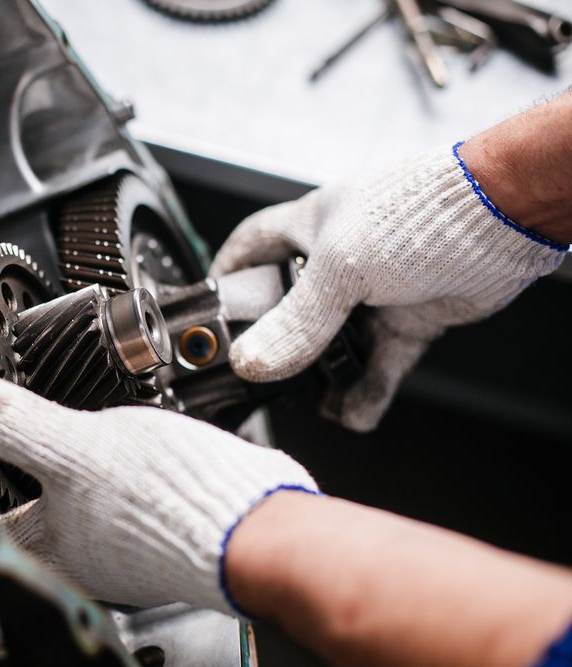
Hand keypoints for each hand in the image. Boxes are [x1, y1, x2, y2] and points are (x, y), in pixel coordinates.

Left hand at [0, 368, 316, 613]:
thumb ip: (6, 422)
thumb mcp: (76, 448)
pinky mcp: (164, 516)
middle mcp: (85, 550)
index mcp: (53, 542)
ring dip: (64, 473)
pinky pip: (121, 491)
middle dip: (11, 483)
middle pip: (30, 515)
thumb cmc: (177, 505)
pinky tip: (124, 445)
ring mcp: (127, 537)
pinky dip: (111, 467)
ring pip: (78, 502)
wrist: (265, 525)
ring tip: (52, 440)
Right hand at [210, 144, 564, 431]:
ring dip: (326, 380)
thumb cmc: (422, 212)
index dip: (226, 277)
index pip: (249, 248)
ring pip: (334, 347)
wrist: (503, 218)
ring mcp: (372, 294)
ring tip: (317, 402)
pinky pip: (376, 366)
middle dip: (279, 347)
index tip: (208, 312)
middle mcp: (336, 262)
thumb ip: (297, 321)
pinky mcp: (406, 321)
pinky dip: (366, 392)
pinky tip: (355, 411)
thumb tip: (253, 361)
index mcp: (308, 229)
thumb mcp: (342, 267)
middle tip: (265, 375)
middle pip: (289, 311)